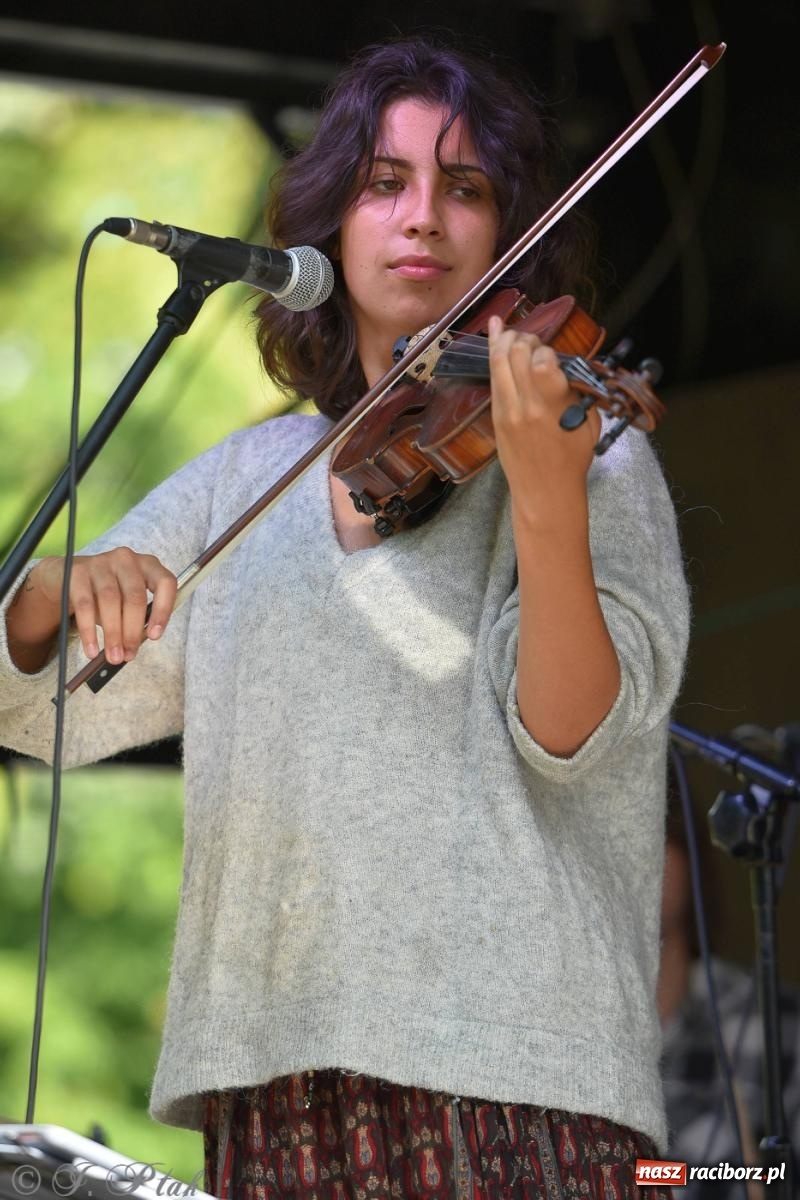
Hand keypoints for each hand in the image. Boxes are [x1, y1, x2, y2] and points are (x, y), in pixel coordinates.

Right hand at [29, 549, 176, 663]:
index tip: (154, 636)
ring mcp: (101, 563)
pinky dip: (89, 631)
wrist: (68, 576)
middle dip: (132, 631)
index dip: (163, 610)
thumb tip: (134, 647)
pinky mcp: (78, 572)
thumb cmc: (107, 592)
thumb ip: (137, 618)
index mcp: (148, 565)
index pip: (165, 583)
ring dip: (113, 633)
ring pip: (110, 601)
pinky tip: (92, 649)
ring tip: (113, 656)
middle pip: (134, 597)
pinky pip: (85, 605)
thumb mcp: (127, 600)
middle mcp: (126, 560)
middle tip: (129, 655)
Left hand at [487, 315, 598, 509]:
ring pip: (498, 362)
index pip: (543, 361)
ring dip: (505, 340)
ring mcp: (507, 411)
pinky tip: (495, 333)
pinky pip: (493, 378)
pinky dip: (493, 353)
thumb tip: (563, 364)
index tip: (552, 358)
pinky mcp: (496, 416)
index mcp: (553, 408)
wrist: (545, 492)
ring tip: (512, 330)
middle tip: (534, 342)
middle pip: (516, 354)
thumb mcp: (588, 423)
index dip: (547, 351)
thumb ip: (575, 391)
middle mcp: (526, 407)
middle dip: (525, 339)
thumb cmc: (573, 460)